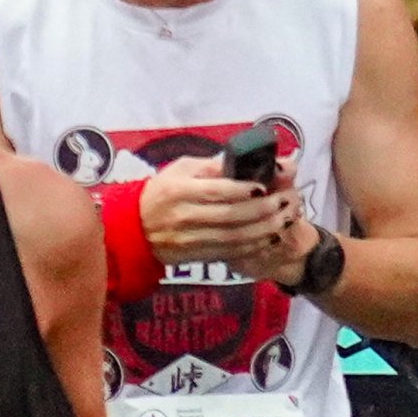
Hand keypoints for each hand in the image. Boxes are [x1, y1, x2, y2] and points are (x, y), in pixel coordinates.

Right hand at [133, 156, 307, 281]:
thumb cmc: (161, 191)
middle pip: (229, 216)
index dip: (243, 190)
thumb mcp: (180, 170)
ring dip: (262, 230)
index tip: (266, 185)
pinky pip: (227, 253)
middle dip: (261, 210)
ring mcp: (188, 239)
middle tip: (284, 201)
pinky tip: (267, 237)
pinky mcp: (194, 256)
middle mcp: (183, 216)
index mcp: (179, 190)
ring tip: (283, 220)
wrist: (133, 229)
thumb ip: (212, 166)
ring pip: (232, 238)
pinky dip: (251, 246)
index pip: (216, 191)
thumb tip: (247, 159)